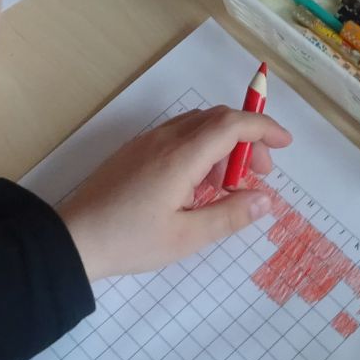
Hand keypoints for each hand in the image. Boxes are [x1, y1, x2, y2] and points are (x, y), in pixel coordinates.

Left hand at [57, 104, 291, 280]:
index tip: (285, 143)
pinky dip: (202, 147)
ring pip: (197, 124)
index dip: (264, 128)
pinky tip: (200, 183)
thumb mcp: (187, 237)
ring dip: (224, 142)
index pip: (232, 124)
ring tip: (230, 183)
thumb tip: (266, 199)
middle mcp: (166, 138)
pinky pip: (179, 134)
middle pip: (217, 118)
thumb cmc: (131, 240)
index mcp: (181, 156)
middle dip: (248, 138)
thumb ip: (229, 215)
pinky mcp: (135, 151)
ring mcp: (147, 142)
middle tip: (261, 173)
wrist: (73, 238)